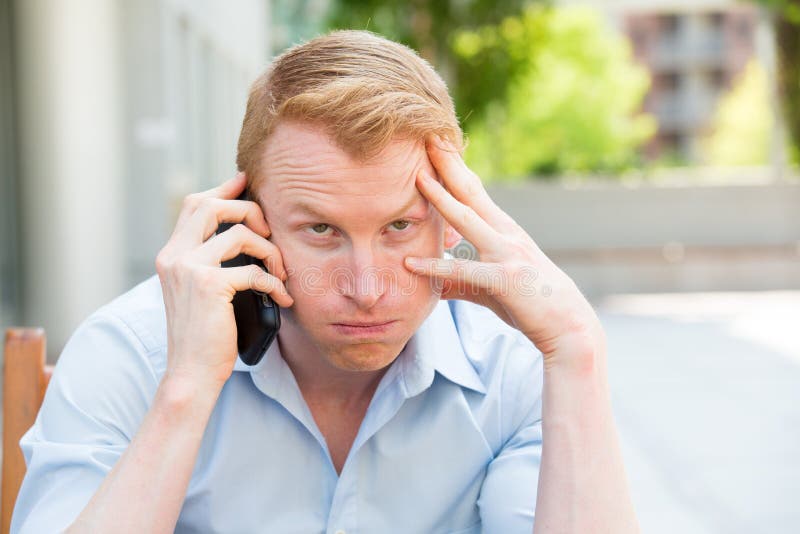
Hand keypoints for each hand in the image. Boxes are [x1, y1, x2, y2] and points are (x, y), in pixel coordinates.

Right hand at [155, 173, 292, 387]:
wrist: (191, 373)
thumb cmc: (204, 334)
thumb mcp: (201, 290)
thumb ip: (212, 260)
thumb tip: (244, 232)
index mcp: (171, 254)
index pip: (194, 204)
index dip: (222, 189)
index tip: (245, 181)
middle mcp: (174, 256)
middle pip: (212, 205)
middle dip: (249, 210)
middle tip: (270, 231)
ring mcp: (188, 269)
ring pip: (239, 234)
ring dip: (270, 251)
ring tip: (281, 274)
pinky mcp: (209, 286)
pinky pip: (254, 271)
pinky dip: (274, 283)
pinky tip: (282, 298)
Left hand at [404, 138, 603, 365]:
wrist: (568, 326)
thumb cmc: (530, 303)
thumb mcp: (490, 288)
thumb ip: (460, 282)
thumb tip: (433, 283)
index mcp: (503, 230)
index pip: (473, 191)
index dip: (453, 167)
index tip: (434, 143)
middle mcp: (505, 234)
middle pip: (470, 191)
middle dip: (448, 163)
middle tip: (426, 134)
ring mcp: (506, 254)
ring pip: (467, 220)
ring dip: (441, 197)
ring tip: (417, 177)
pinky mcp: (505, 279)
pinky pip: (464, 271)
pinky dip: (436, 267)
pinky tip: (410, 263)